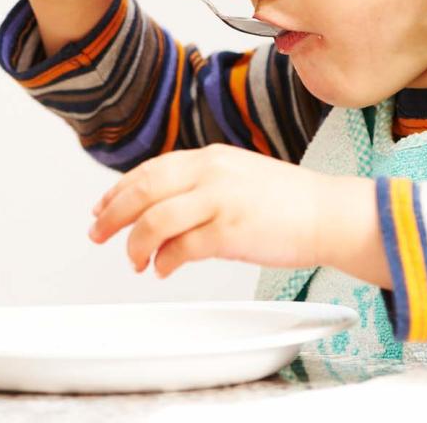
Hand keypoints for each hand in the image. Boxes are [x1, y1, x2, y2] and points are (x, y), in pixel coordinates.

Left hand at [87, 144, 354, 278]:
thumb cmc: (288, 202)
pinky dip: (164, 261)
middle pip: (143, 190)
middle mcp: (211, 173)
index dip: (119, 191)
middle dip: (112, 214)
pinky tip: (162, 269)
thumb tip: (161, 212)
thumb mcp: (238, 176)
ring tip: (134, 261)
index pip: (150, 170)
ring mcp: (220, 201)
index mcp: (210, 157)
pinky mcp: (230, 231)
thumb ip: (200, 186)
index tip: (101, 208)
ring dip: (136, 244)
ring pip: (155, 220)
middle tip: (97, 234)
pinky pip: (181, 248)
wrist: (329, 213)